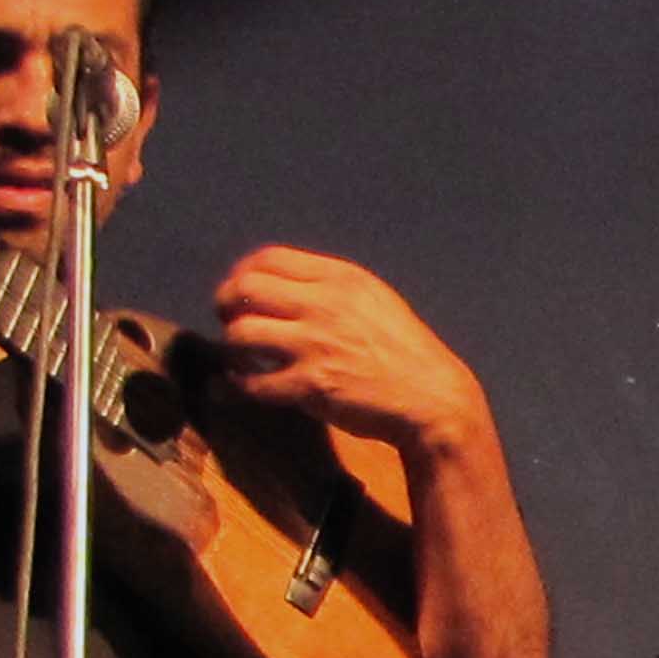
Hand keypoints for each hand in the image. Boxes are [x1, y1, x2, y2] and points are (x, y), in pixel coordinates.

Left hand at [210, 247, 491, 457]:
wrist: (432, 399)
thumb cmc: (403, 351)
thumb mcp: (374, 301)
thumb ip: (329, 289)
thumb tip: (276, 287)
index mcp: (341, 279)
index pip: (268, 258)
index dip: (242, 272)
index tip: (240, 291)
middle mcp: (325, 305)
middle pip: (244, 289)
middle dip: (225, 305)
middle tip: (230, 322)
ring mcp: (316, 346)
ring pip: (240, 333)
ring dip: (232, 347)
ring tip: (241, 357)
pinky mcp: (311, 386)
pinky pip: (254, 382)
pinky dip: (243, 384)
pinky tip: (249, 384)